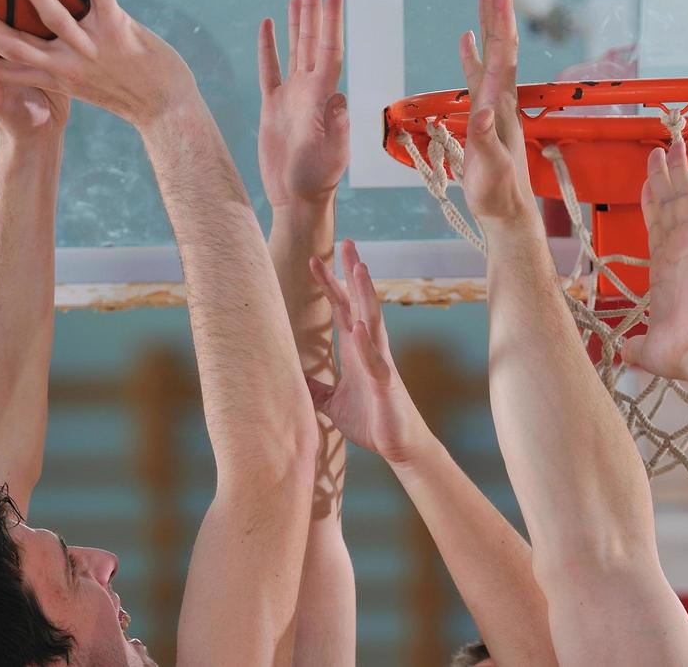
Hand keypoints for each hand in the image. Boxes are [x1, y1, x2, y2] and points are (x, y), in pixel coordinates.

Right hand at [0, 0, 197, 128]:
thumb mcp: (86, 81)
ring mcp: (92, 49)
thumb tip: (43, 38)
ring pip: (56, 18)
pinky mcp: (119, 31)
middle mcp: (66, 66)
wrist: (167, 110)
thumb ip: (61, 62)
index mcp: (52, 77)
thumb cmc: (127, 91)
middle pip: (15, 46)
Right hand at [257, 0, 347, 205]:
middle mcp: (310, 91)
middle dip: (314, 11)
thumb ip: (336, 128)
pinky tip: (270, 25)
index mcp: (324, 97)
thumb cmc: (317, 180)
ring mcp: (291, 97)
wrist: (297, 198)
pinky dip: (270, 47)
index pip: (329, 50)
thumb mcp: (331, 155)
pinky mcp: (273, 107)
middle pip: (313, 41)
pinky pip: (269, 70)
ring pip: (294, 50)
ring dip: (297, 22)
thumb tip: (340, 101)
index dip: (331, 22)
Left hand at [307, 240, 430, 464]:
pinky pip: (376, 360)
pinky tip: (360, 326)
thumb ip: (314, 387)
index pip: (341, 308)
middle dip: (353, 272)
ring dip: (366, 295)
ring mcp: (380, 362)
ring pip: (373, 320)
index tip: (314, 260)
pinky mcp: (385, 383)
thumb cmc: (369, 420)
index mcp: (355, 348)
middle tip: (348, 242)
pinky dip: (367, 343)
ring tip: (360, 269)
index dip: (329, 285)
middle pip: (360, 302)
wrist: (398, 445)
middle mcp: (369, 347)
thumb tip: (289, 377)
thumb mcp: (331, 402)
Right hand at [457, 0, 534, 223]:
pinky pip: (479, 75)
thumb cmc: (497, 194)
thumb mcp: (488, 169)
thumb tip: (481, 112)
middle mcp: (502, 98)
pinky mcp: (486, 115)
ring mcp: (495, 105)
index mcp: (502, 105)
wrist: (507, 212)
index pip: (504, 51)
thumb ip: (482, 140)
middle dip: (497, 7)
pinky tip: (467, 39)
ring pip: (493, 54)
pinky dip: (473, 54)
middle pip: (503, 43)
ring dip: (488, 22)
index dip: (500, 17)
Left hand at [623, 142, 687, 380]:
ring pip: (686, 196)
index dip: (650, 204)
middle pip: (670, 204)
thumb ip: (634, 347)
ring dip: (679, 169)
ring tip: (673, 143)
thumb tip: (624, 355)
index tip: (646, 183)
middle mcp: (680, 251)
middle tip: (657, 150)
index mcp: (665, 270)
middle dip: (663, 177)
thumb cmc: (680, 353)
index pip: (656, 227)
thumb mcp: (646, 349)